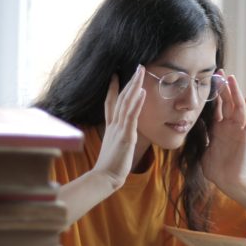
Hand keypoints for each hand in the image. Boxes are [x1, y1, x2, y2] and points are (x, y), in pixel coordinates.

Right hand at [93, 66, 145, 189]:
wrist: (104, 178)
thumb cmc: (110, 167)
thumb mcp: (113, 148)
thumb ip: (116, 139)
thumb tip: (120, 138)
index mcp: (111, 127)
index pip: (111, 103)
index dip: (113, 89)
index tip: (115, 76)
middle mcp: (114, 124)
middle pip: (121, 98)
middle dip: (130, 81)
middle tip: (137, 67)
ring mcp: (119, 129)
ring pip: (127, 102)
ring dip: (134, 86)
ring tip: (141, 72)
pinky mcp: (126, 136)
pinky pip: (131, 116)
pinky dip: (137, 103)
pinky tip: (142, 92)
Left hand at [201, 70, 245, 191]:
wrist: (227, 181)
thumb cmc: (215, 168)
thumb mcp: (201, 148)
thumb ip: (198, 136)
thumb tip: (186, 126)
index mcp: (218, 128)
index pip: (217, 106)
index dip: (214, 93)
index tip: (209, 80)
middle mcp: (229, 126)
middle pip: (228, 102)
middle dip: (225, 87)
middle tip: (221, 72)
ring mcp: (238, 130)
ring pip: (239, 107)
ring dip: (236, 93)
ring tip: (232, 79)